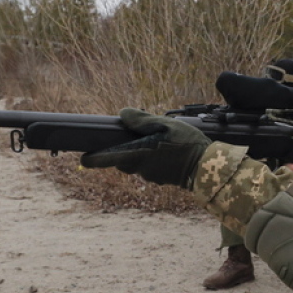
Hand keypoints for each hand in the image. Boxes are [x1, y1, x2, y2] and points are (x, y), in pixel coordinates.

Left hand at [79, 108, 209, 187]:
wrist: (208, 167)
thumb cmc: (188, 145)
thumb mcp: (166, 125)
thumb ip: (142, 120)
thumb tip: (123, 114)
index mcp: (137, 155)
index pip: (106, 159)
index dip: (92, 159)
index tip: (83, 157)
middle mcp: (141, 169)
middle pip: (123, 160)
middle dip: (123, 150)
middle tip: (133, 136)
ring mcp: (152, 177)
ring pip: (138, 163)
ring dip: (141, 153)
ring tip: (157, 140)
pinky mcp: (162, 179)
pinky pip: (151, 168)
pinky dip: (153, 159)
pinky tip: (167, 150)